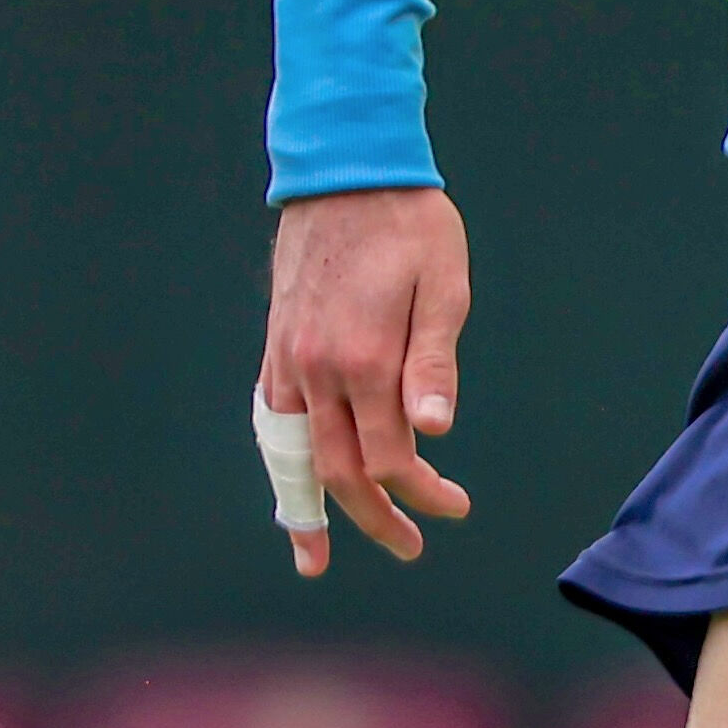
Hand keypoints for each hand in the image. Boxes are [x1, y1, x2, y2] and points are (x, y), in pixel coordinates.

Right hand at [258, 189, 475, 575]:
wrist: (346, 173)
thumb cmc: (410, 226)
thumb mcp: (444, 286)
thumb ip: (434, 365)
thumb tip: (434, 433)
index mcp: (367, 360)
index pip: (390, 459)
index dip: (421, 493)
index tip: (453, 506)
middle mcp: (318, 371)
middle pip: (340, 471)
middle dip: (374, 518)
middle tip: (409, 546)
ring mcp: (289, 361)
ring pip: (293, 455)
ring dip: (307, 509)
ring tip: (314, 555)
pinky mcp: (276, 347)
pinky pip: (274, 421)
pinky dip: (282, 461)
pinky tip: (292, 481)